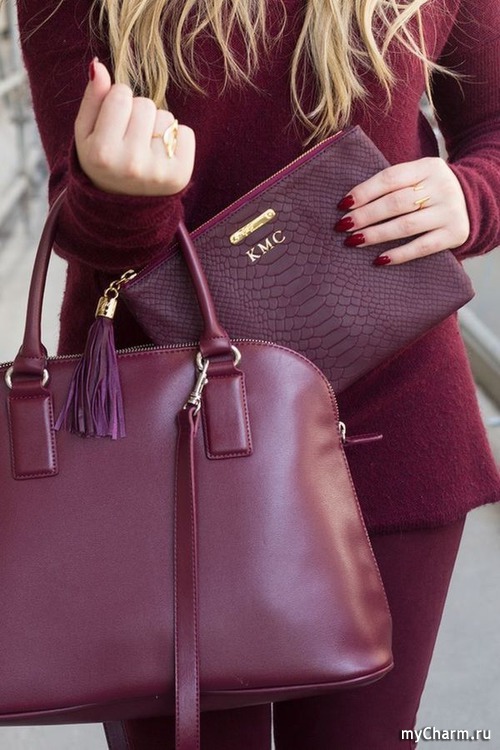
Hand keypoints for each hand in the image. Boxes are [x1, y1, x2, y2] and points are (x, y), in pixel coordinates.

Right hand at [74, 59, 194, 195]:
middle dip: (139, 114)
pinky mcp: (180, 176)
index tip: (115, 122)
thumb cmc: (102, 161)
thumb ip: (92, 99)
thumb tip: (99, 66)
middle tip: (131, 139)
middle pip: (146, 104)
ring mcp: (157, 172)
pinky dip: (177, 139)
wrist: (122, 207)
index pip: (121, 94)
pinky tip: (162, 155)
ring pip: (166, 117)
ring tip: (146, 149)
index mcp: (102, 152)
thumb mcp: (86, 133)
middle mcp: (130, 164)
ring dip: (157, 127)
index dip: (118, 102)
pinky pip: (185, 132)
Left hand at [335, 157, 469, 264]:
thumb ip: (393, 184)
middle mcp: (441, 187)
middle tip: (343, 226)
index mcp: (428, 167)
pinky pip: (421, 246)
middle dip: (365, 215)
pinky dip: (399, 254)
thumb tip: (350, 204)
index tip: (343, 205)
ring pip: (406, 225)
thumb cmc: (430, 191)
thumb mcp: (419, 176)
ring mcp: (449, 211)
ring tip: (353, 241)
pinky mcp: (454, 234)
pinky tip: (379, 259)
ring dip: (376, 235)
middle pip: (395, 203)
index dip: (364, 192)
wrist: (474, 202)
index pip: (390, 178)